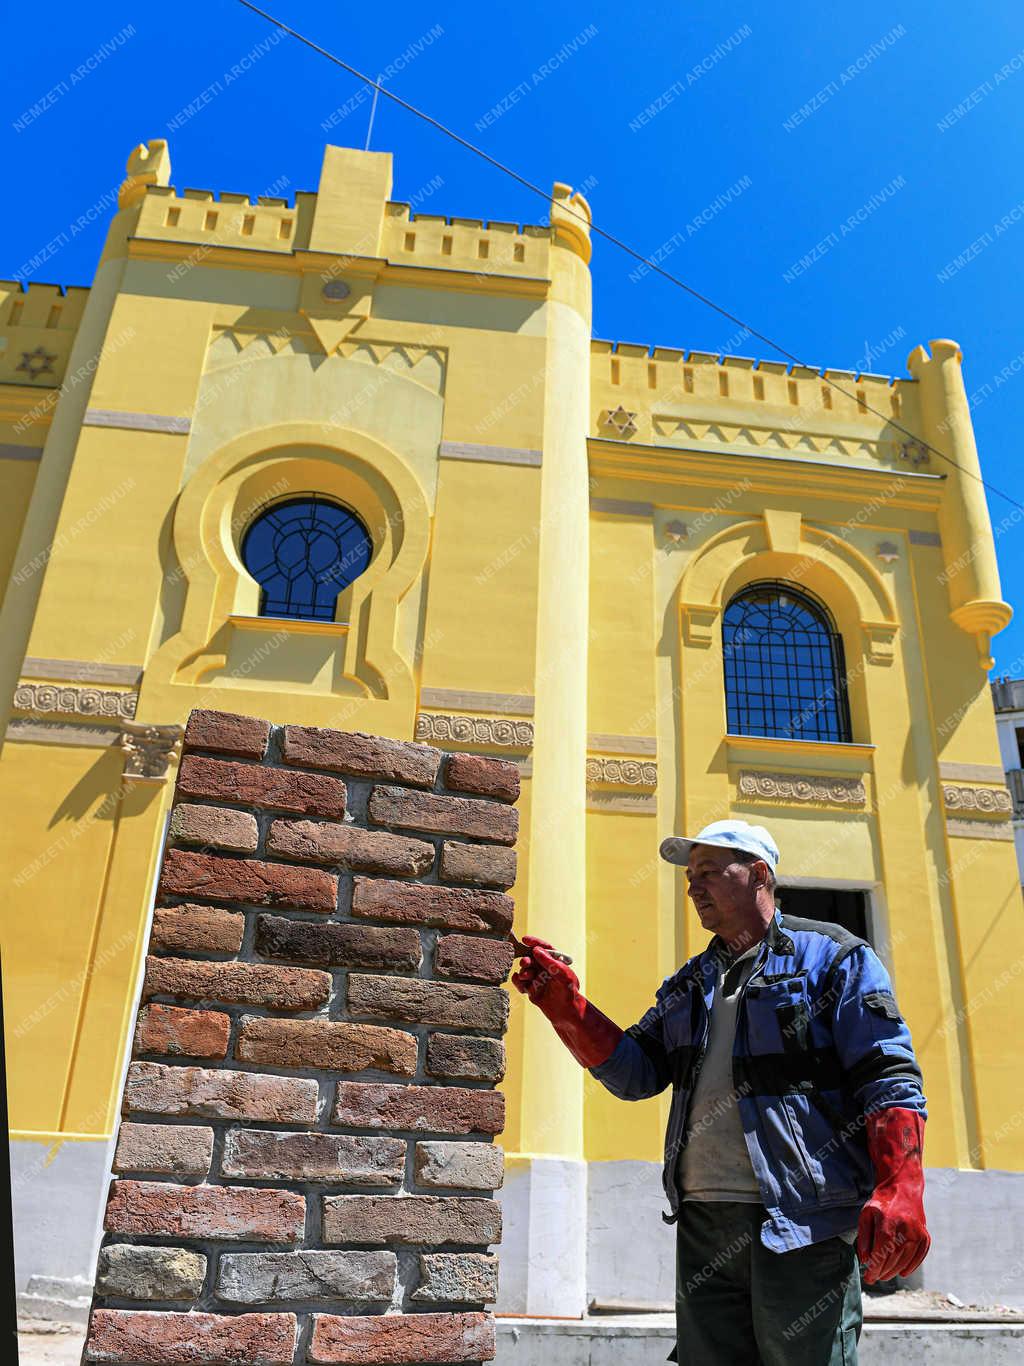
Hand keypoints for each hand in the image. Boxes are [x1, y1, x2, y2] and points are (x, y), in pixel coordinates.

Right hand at [510, 934, 622, 1068]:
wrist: (567, 1014)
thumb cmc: (569, 993)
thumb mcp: (563, 975)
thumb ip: (550, 962)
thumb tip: (536, 950)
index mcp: (556, 962)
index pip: (544, 948)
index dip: (535, 942)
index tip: (525, 939)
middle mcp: (546, 969)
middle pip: (531, 958)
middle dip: (526, 959)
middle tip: (525, 963)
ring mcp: (538, 979)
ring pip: (524, 970)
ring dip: (522, 972)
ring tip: (526, 977)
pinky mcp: (531, 990)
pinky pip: (520, 982)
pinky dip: (518, 982)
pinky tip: (522, 986)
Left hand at [857, 1108, 930, 1282]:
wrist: (903, 1187)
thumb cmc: (881, 1202)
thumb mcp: (866, 1214)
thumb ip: (864, 1237)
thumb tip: (865, 1260)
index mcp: (888, 1221)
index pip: (882, 1252)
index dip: (875, 1267)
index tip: (868, 1277)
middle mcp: (905, 1228)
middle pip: (894, 1258)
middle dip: (883, 1271)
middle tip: (874, 1278)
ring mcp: (918, 1232)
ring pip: (906, 1260)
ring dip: (894, 1271)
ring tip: (884, 1275)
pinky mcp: (925, 1236)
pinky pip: (919, 1257)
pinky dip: (910, 1266)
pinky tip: (902, 1272)